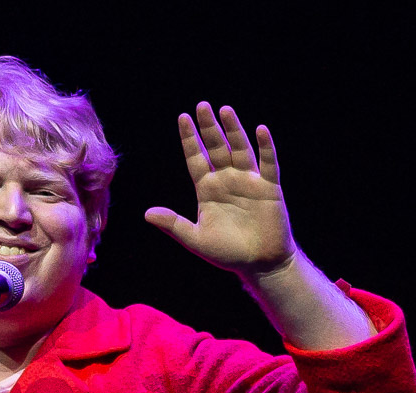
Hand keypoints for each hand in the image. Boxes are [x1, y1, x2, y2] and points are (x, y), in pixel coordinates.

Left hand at [145, 102, 296, 280]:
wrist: (259, 264)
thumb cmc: (227, 252)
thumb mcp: (195, 239)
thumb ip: (173, 224)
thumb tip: (147, 213)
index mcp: (207, 189)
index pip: (196, 158)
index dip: (190, 140)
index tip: (182, 118)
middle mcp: (227, 180)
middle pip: (216, 148)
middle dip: (209, 128)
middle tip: (201, 105)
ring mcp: (248, 181)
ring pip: (240, 149)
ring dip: (233, 130)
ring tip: (224, 110)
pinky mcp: (269, 188)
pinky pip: (268, 164)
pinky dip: (265, 147)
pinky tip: (260, 130)